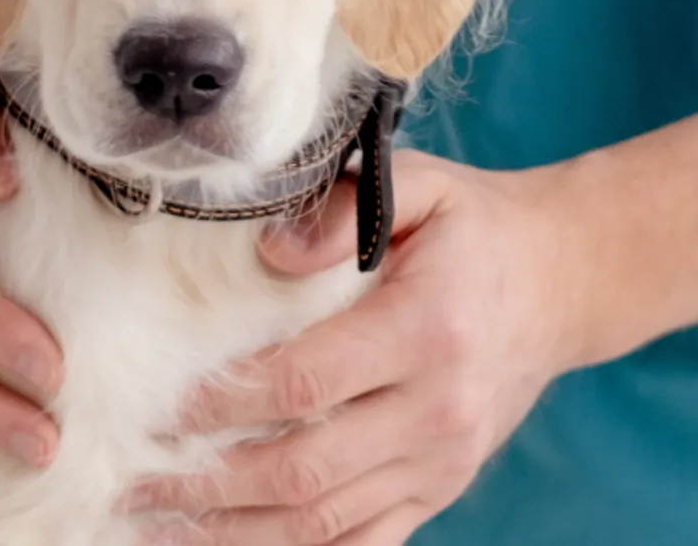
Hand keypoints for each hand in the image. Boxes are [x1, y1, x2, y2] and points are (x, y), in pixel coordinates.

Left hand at [118, 151, 592, 544]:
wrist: (565, 282)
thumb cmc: (476, 232)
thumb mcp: (424, 188)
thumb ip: (343, 208)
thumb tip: (267, 254)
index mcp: (426, 330)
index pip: (303, 384)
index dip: (221, 404)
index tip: (157, 407)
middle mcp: (438, 408)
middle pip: (302, 469)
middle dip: (207, 483)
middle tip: (133, 480)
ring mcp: (442, 461)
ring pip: (323, 522)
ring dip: (233, 533)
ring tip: (158, 525)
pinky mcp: (441, 489)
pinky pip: (364, 544)